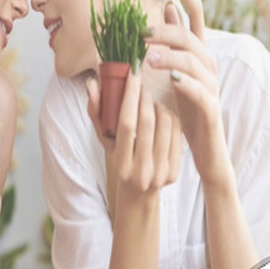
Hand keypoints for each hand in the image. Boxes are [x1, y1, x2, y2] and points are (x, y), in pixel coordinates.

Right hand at [85, 59, 181, 203]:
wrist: (138, 193)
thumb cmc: (118, 159)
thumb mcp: (104, 141)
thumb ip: (96, 112)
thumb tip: (93, 83)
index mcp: (121, 165)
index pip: (126, 124)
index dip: (130, 96)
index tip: (132, 75)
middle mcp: (142, 172)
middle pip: (148, 123)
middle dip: (145, 97)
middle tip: (142, 85)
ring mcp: (161, 173)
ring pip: (165, 125)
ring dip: (158, 106)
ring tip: (150, 102)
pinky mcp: (175, 172)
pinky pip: (177, 133)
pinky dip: (170, 117)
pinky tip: (162, 114)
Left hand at [143, 0, 232, 189]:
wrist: (204, 149)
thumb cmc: (185, 111)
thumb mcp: (174, 73)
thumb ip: (170, 43)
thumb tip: (164, 10)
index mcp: (197, 55)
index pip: (197, 17)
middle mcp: (208, 66)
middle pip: (190, 38)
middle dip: (166, 31)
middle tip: (141, 33)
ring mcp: (211, 87)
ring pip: (194, 62)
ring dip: (170, 56)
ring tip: (148, 57)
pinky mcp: (210, 109)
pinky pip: (200, 91)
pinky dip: (186, 83)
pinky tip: (171, 80)